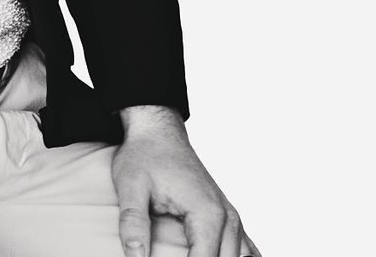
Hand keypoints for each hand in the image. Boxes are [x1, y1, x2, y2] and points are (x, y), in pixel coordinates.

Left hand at [112, 108, 259, 256]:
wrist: (157, 131)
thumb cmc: (144, 155)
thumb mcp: (130, 186)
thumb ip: (133, 223)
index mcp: (207, 214)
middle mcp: (227, 218)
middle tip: (170, 255)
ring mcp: (231, 217)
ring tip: (187, 253)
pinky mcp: (227, 217)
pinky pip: (246, 250)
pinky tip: (225, 256)